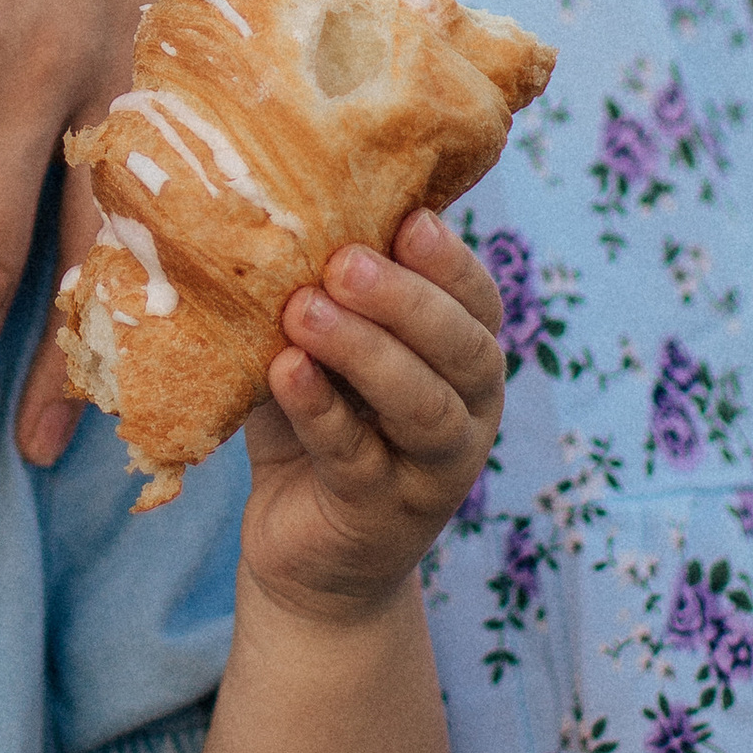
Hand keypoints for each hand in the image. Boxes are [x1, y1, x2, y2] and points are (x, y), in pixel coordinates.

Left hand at [239, 209, 505, 619]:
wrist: (306, 553)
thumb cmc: (317, 421)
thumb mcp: (324, 348)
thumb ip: (324, 291)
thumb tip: (274, 200)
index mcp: (463, 360)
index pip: (478, 301)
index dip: (450, 260)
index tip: (408, 217)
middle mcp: (468, 413)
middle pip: (464, 351)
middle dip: (407, 300)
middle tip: (343, 261)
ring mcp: (431, 471)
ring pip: (424, 408)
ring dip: (366, 352)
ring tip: (304, 312)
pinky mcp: (380, 513)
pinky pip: (356, 457)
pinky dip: (321, 411)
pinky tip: (287, 372)